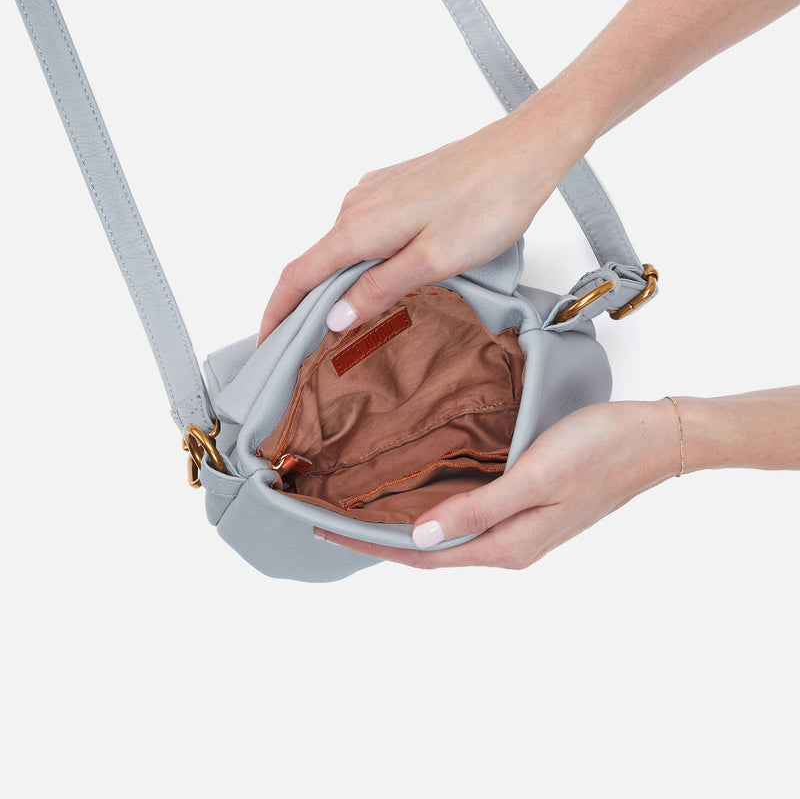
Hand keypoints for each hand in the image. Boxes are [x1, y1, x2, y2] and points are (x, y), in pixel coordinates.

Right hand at [257, 92, 595, 343]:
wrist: (523, 152)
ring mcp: (375, 194)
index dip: (277, 313)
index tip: (268, 345)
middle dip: (304, 306)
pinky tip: (377, 280)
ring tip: (343, 324)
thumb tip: (333, 316)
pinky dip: (358, 261)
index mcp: (359, 227)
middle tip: (307, 349)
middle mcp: (358, 206)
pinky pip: (362, 232)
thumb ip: (379, 288)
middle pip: (315, 264)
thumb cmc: (488, 202)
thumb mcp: (433, 259)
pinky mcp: (395, 190)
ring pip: (341, 249)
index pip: (298, 275)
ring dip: (335, 285)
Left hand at [314, 400, 679, 568]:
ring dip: (406, 525)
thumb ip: (477, 510)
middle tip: (334, 518)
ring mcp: (521, 529)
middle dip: (380, 539)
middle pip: (430, 550)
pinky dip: (436, 510)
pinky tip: (424, 493)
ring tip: (366, 508)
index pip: (422, 556)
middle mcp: (509, 545)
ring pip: (448, 534)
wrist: (653, 439)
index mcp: (507, 545)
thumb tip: (419, 538)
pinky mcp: (528, 508)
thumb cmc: (598, 451)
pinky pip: (468, 517)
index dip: (373, 546)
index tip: (327, 531)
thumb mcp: (534, 477)